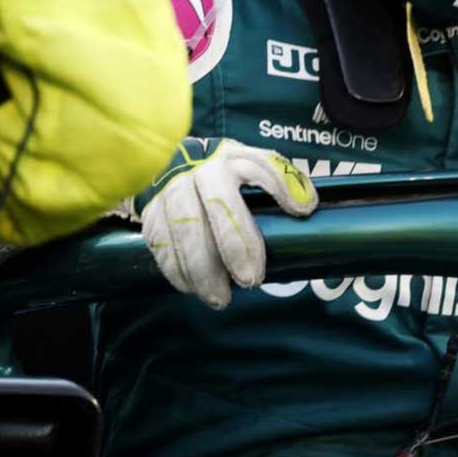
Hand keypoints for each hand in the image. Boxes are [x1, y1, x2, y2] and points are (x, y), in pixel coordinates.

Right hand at [140, 139, 319, 308]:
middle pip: (219, 206)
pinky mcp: (151, 211)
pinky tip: (190, 288)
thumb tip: (307, 206)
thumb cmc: (223, 172)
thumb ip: (282, 180)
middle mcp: (201, 170)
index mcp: (233, 159)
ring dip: (203, 269)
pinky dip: (175, 269)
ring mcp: (173, 190)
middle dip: (235, 245)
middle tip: (250, 279)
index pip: (261, 168)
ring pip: (185, 229)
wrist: (170, 162)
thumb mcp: (252, 165)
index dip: (282, 188)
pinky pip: (160, 243)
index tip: (300, 212)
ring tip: (219, 298)